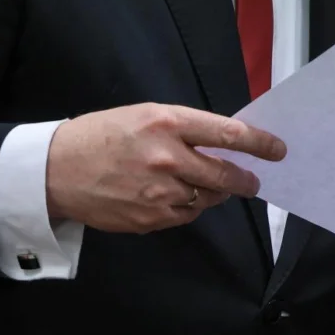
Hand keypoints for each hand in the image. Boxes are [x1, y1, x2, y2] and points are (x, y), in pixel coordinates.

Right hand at [45, 103, 285, 233]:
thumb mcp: (145, 114)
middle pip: (225, 175)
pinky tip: (176, 196)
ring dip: (214, 193)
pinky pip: (186, 216)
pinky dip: (190, 207)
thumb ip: (184, 128)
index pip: (228, 134)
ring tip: (206, 185)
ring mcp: (159, 193)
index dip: (259, 144)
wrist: (57, 170)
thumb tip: (223, 141)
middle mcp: (167, 158)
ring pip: (207, 198)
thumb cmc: (103, 134)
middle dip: (245, 180)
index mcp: (167, 122)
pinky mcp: (149, 219)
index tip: (277, 150)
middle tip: (253, 181)